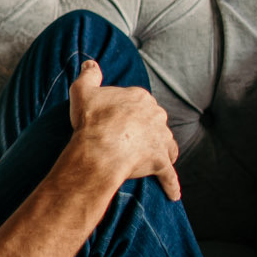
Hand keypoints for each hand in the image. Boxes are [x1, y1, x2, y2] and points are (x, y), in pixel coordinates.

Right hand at [67, 59, 180, 199]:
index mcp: (140, 97)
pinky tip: (173, 194)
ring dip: (162, 152)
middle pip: (155, 122)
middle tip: (130, 140)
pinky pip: (170, 175)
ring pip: (166, 145)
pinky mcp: (161, 162)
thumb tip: (91, 63)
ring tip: (151, 161)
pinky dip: (171, 184)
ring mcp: (161, 139)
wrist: (100, 149)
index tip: (118, 119)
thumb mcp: (83, 90)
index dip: (128, 111)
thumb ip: (89, 74)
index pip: (139, 102)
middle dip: (147, 130)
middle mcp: (156, 116)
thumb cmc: (91, 120)